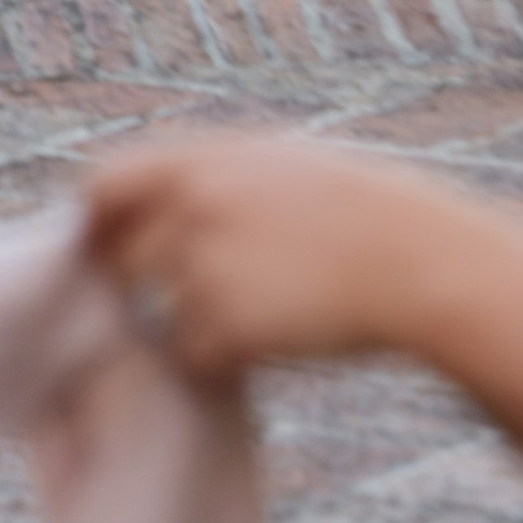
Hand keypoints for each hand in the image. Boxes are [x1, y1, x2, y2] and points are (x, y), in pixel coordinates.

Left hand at [83, 128, 522, 384]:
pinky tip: (274, 343)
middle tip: (203, 297)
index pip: (102, 186)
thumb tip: (146, 196)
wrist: (424, 264)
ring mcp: (203, 266)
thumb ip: (206, 176)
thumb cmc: (361, 213)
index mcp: (199, 160)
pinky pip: (193, 357)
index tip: (109, 247)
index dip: (98, 223)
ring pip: (158, 313)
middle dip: (144, 283)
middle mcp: (190, 205)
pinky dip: (220, 362)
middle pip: (120, 258)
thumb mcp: (278, 164)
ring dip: (193, 324)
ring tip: (263, 313)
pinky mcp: (226, 325)